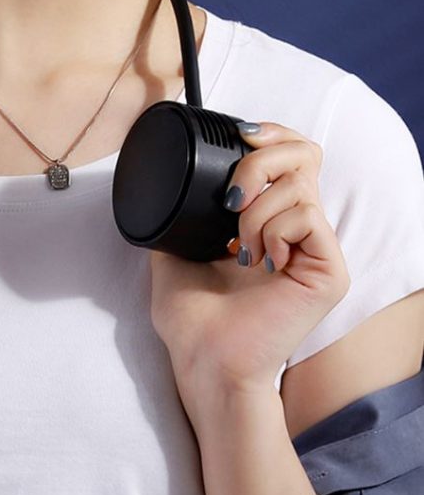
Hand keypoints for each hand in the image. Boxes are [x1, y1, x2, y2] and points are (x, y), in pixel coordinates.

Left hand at [149, 121, 349, 397]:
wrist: (203, 358)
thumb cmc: (191, 316)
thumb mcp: (176, 248)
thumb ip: (181, 212)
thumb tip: (165, 181)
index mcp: (269, 219)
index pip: (291, 156)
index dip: (271, 136)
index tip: (239, 137)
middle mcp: (297, 229)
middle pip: (304, 154)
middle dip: (260, 161)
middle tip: (232, 196)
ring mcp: (316, 249)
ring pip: (299, 185)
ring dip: (254, 210)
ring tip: (237, 247)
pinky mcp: (329, 271)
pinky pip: (307, 217)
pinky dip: (272, 229)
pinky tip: (258, 261)